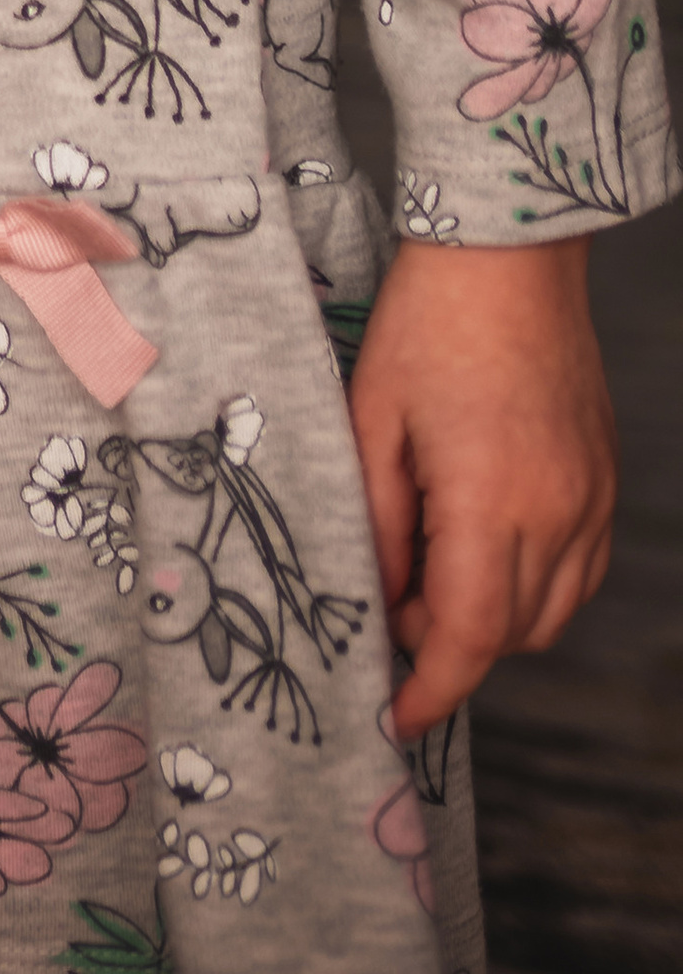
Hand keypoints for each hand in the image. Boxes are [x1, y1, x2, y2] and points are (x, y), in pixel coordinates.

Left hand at [349, 233, 614, 736]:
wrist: (508, 253)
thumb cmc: (427, 325)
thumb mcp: (371, 421)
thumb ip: (374, 522)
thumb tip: (379, 600)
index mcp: (490, 500)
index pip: (466, 637)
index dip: (430, 691)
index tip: (395, 720)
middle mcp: (557, 512)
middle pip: (508, 637)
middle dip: (446, 650)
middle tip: (389, 610)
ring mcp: (590, 497)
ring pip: (550, 615)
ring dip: (492, 624)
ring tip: (430, 572)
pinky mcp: (603, 479)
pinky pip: (577, 573)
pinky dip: (531, 588)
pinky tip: (482, 549)